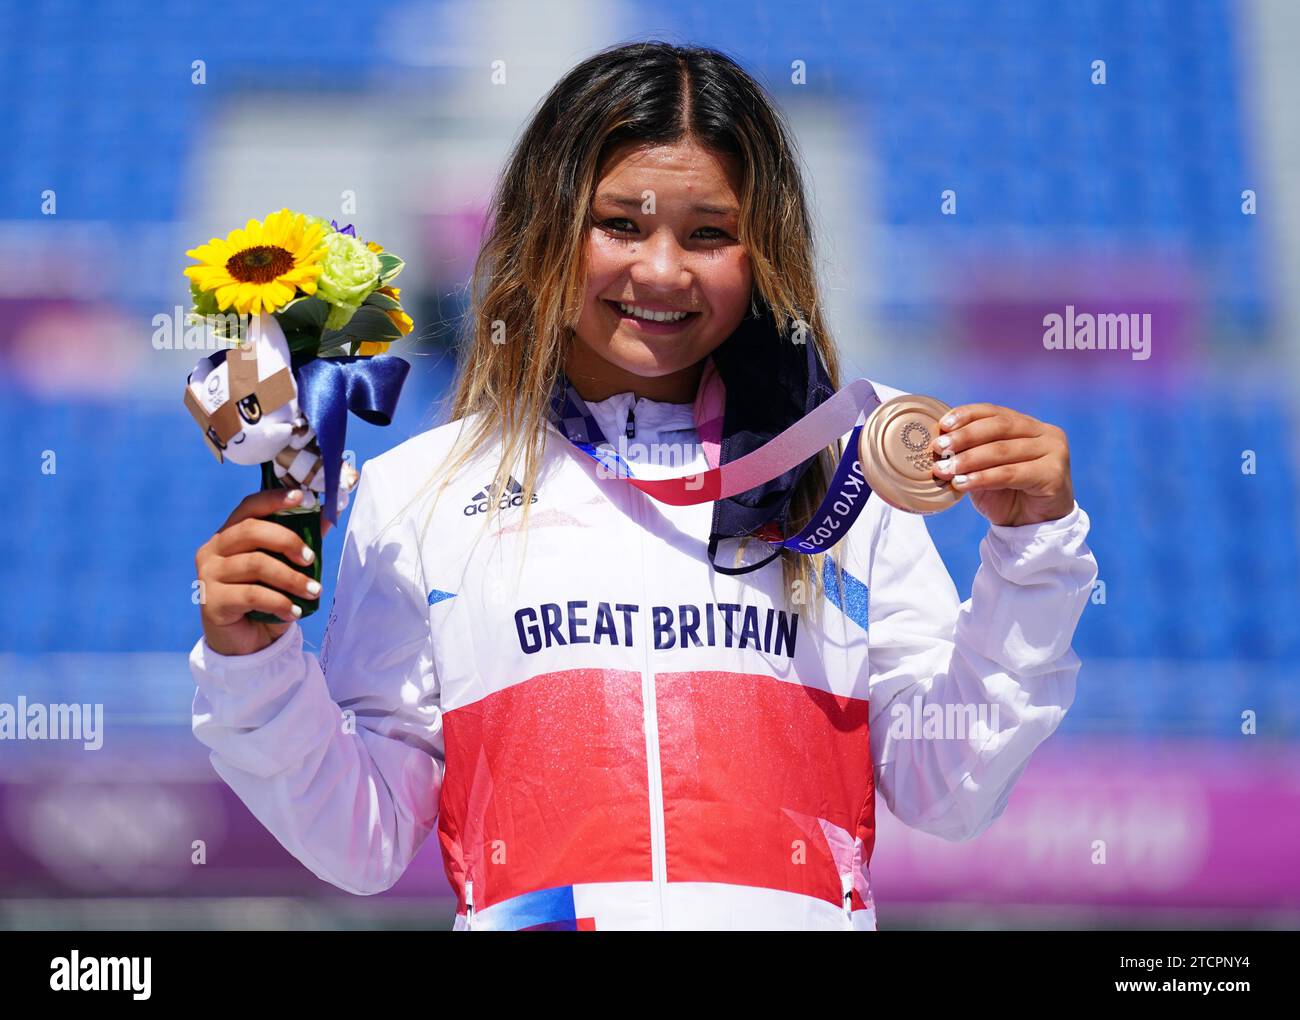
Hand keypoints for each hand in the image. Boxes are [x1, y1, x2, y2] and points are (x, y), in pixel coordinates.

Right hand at [196, 488, 334, 656]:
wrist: (245, 643)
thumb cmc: (265, 600)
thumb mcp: (284, 570)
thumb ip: (299, 545)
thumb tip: (328, 517)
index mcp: (229, 535)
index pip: (249, 507)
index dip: (274, 499)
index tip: (302, 497)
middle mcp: (213, 550)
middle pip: (251, 530)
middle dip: (287, 541)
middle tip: (311, 559)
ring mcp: (209, 575)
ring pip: (256, 564)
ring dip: (292, 578)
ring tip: (314, 592)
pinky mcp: (212, 600)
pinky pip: (252, 595)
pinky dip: (279, 602)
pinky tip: (294, 612)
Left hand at [929, 403, 1074, 526]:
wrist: (1032, 527)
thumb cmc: (1007, 495)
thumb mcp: (984, 470)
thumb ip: (970, 454)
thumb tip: (938, 444)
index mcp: (1028, 425)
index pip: (994, 412)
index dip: (967, 415)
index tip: (942, 425)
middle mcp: (1045, 434)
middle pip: (999, 427)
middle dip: (965, 436)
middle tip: (939, 448)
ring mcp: (1054, 452)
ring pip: (1002, 450)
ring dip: (969, 459)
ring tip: (944, 470)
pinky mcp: (1054, 474)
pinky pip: (1010, 474)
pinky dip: (982, 478)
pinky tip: (961, 484)